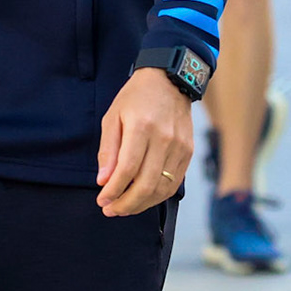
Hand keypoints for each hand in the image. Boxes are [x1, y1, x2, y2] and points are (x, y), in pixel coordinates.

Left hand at [95, 67, 191, 216]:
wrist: (169, 80)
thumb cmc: (136, 97)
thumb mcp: (113, 117)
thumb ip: (108, 150)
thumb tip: (103, 181)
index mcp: (141, 127)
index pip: (127, 170)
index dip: (113, 191)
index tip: (102, 200)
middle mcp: (163, 138)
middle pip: (145, 185)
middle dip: (125, 204)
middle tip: (111, 210)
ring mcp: (179, 146)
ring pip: (162, 189)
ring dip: (141, 204)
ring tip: (125, 207)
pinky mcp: (188, 152)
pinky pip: (174, 183)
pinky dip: (158, 196)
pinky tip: (143, 198)